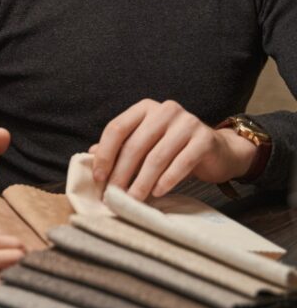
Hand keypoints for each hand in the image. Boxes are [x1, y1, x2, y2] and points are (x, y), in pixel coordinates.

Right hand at [0, 219, 24, 298]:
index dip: (8, 246)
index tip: (12, 255)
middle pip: (14, 244)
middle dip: (21, 256)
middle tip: (26, 268)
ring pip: (17, 258)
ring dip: (21, 269)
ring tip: (24, 280)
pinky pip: (5, 281)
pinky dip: (11, 287)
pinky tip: (13, 293)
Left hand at [93, 99, 257, 198]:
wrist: (218, 151)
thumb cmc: (174, 149)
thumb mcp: (145, 145)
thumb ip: (120, 147)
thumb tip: (90, 154)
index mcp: (145, 108)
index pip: (117, 128)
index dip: (105, 154)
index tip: (98, 178)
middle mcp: (165, 110)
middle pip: (135, 145)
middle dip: (121, 173)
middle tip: (114, 195)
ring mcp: (187, 122)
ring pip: (157, 156)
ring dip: (142, 182)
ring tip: (133, 199)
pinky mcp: (205, 138)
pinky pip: (181, 162)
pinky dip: (167, 180)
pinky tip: (157, 193)